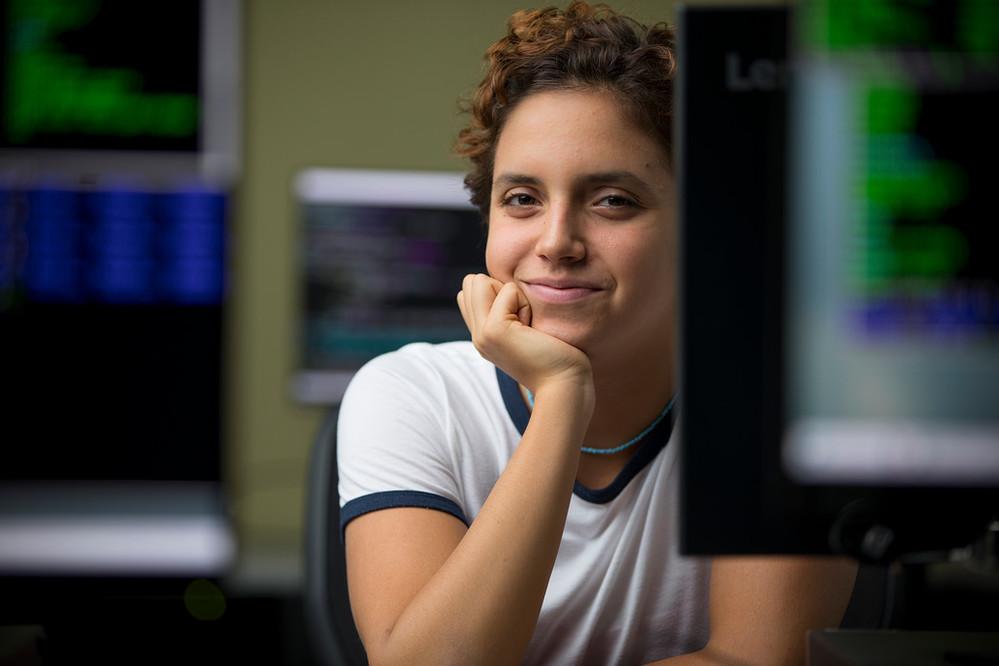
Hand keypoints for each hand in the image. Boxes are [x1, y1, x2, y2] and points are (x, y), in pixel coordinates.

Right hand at [457, 274, 591, 394]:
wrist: (564, 385)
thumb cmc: (557, 356)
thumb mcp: (525, 330)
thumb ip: (507, 311)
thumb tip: (501, 283)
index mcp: (482, 335)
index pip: (469, 291)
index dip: (498, 293)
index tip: (521, 322)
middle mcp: (476, 335)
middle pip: (471, 282)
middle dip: (503, 291)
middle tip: (524, 322)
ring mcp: (481, 334)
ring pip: (480, 281)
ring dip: (513, 296)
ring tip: (528, 325)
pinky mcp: (493, 331)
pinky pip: (507, 290)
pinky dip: (524, 303)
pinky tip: (532, 329)